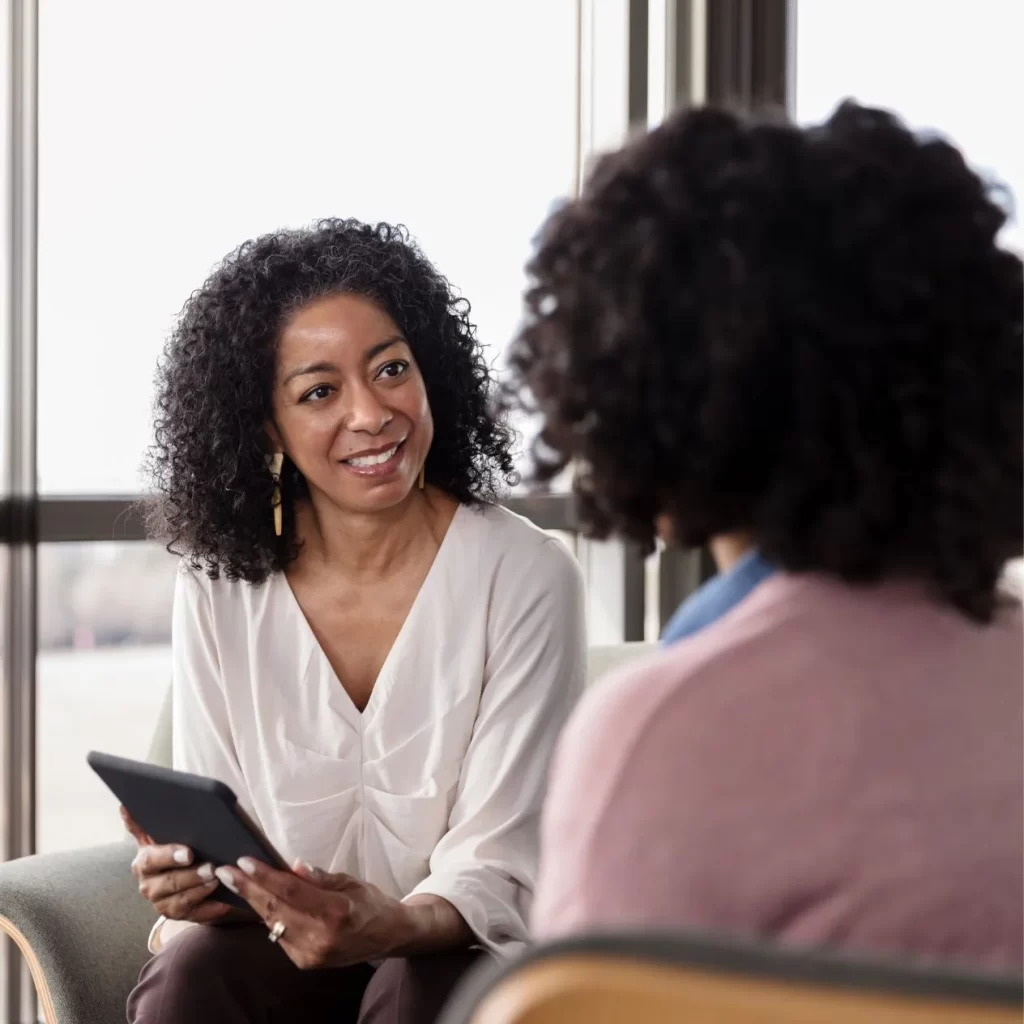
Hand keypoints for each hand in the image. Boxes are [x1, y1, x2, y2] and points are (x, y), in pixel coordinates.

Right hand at [122, 806, 232, 923]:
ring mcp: (162, 903)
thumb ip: (143, 823)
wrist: (185, 870)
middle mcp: (149, 885)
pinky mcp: (178, 915)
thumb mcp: (161, 833)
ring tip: (217, 880)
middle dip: (191, 876)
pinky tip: (223, 903)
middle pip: (168, 883)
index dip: (169, 856)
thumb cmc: (175, 846)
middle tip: (211, 867)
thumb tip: (124, 806)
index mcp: (144, 862)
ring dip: (200, 891)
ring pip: (180, 901)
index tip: (189, 853)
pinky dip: (209, 910)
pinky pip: (194, 916)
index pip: (152, 860)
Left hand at [215, 859, 409, 968]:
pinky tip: (259, 900)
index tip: (244, 862)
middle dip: (247, 889)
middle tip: (225, 871)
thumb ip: (319, 877)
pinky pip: (280, 935)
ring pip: (273, 923)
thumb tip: (292, 866)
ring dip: (253, 902)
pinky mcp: (304, 962)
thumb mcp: (350, 881)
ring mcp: (310, 954)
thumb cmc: (370, 903)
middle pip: (275, 909)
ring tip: (236, 882)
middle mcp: (320, 937)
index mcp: (335, 912)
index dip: (264, 876)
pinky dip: (269, 916)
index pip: (291, 892)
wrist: (387, 937)